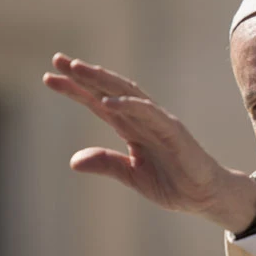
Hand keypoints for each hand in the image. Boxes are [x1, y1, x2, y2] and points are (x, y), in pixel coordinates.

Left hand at [43, 53, 255, 230]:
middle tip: (58, 60)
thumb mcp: (132, 176)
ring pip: (127, 93)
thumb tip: (73, 161)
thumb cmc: (174, 184)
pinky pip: (148, 113)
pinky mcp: (173, 130)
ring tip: (77, 69)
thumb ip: (106, 164)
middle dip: (83, 75)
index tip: (49, 77)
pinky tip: (106, 101)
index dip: (75, 89)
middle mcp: (143, 118)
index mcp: (132, 128)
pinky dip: (127, 105)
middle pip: (109, 90)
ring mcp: (159, 121)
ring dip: (102, 80)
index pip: (98, 103)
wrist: (205, 196)